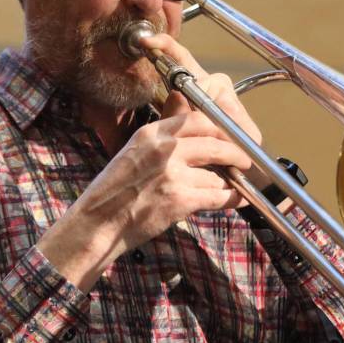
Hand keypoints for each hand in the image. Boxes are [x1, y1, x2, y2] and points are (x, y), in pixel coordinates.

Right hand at [37, 33, 262, 289]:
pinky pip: (219, 196)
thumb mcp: (133, 153)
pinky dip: (232, 199)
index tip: (233, 135)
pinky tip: (237, 200)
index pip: (199, 118)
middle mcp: (164, 149)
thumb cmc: (113, 193)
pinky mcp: (180, 199)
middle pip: (217, 142)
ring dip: (227, 182)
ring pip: (218, 173)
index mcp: (152, 133)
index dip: (222, 128)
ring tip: (231, 187)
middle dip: (237, 152)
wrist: (98, 224)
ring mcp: (173, 174)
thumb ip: (163, 140)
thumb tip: (195, 131)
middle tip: (245, 160)